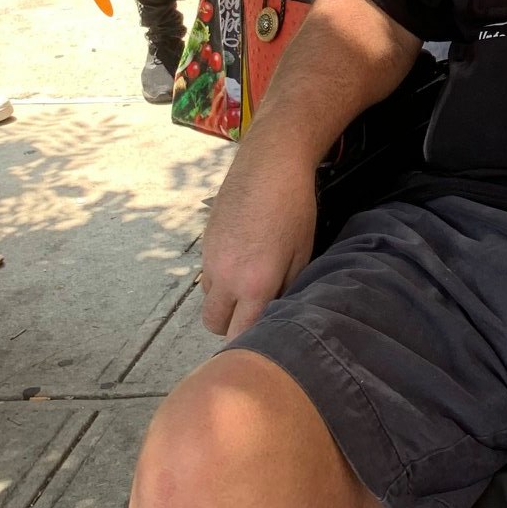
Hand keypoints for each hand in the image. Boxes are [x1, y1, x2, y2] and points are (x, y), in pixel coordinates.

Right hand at [200, 126, 318, 339]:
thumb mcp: (303, 253)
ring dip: (224, 301)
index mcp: (254, 285)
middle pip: (214, 324)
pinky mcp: (203, 242)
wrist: (270, 164)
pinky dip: (219, 277)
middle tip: (255, 312)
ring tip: (249, 282)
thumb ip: (287, 290)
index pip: (240, 336)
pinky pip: (206, 274)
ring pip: (208, 299)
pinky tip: (241, 258)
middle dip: (232, 325)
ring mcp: (209, 259)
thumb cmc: (295, 209)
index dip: (250, 342)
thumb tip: (276, 312)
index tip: (264, 339)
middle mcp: (225, 277)